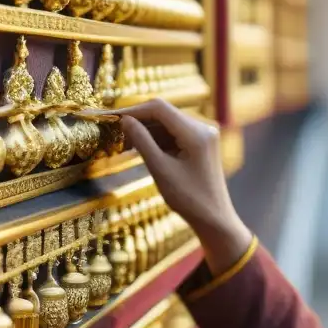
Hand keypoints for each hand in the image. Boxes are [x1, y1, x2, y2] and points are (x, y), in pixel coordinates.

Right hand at [111, 99, 252, 274]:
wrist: (214, 218)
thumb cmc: (189, 199)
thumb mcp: (161, 170)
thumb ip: (142, 142)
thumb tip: (125, 121)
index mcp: (196, 133)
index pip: (159, 108)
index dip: (133, 110)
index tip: (112, 117)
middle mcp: (203, 127)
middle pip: (164, 113)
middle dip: (139, 120)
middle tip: (114, 130)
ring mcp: (204, 134)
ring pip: (168, 122)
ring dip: (147, 130)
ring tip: (124, 142)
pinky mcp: (201, 142)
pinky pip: (175, 132)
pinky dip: (157, 138)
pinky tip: (141, 147)